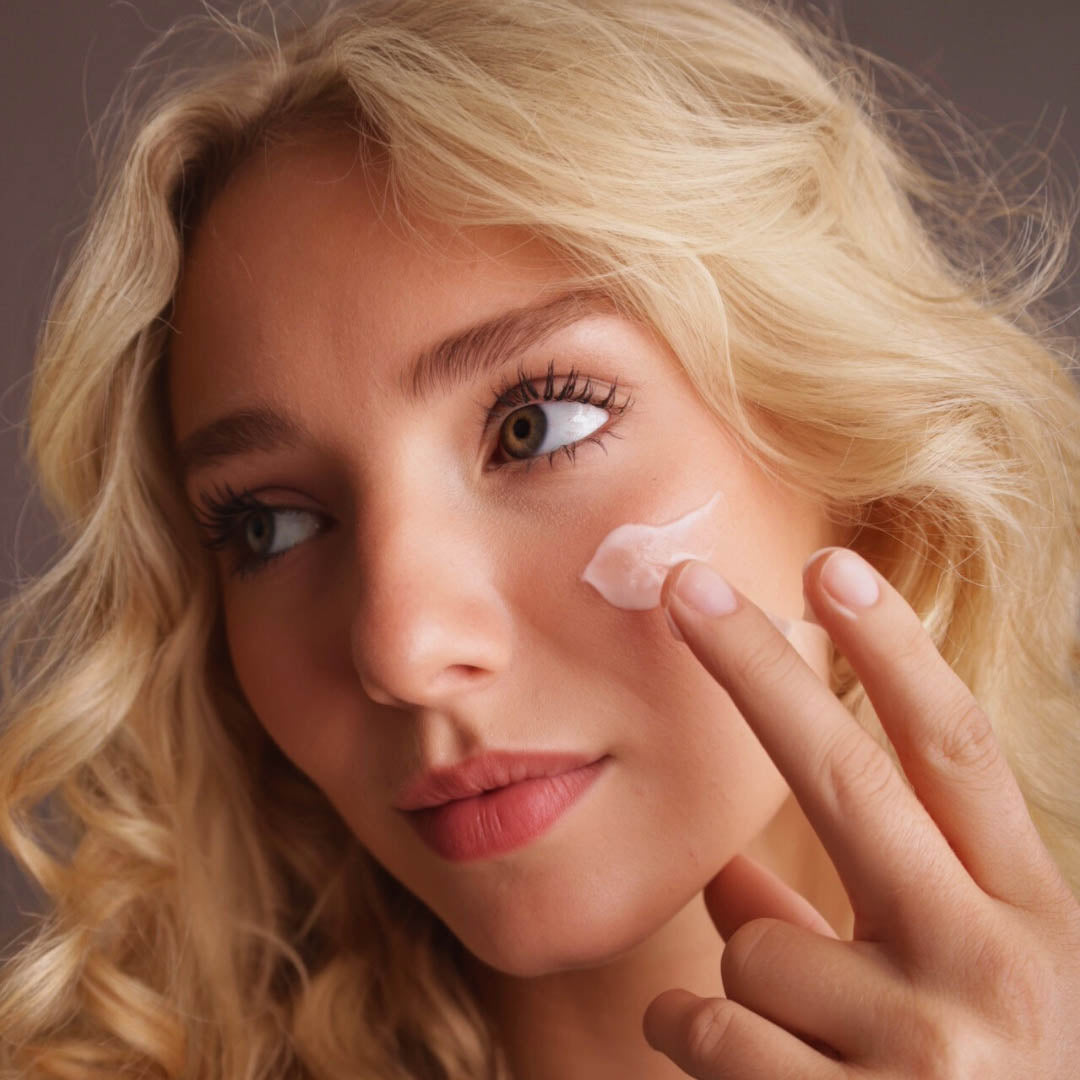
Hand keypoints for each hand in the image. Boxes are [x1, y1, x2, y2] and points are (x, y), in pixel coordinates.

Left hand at [643, 546, 1079, 1077]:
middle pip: (849, 775)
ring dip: (748, 984)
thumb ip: (846, 922)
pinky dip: (704, 1041)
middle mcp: (992, 967)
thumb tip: (731, 863)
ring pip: (750, 943)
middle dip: (757, 665)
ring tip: (812, 1052)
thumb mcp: (952, 998)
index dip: (895, 652)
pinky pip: (705, 1022)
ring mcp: (929, 1051)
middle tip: (684, 580)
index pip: (956, 754)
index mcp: (1031, 919)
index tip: (835, 565)